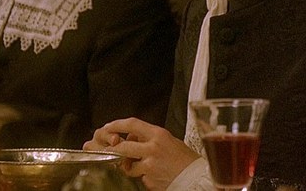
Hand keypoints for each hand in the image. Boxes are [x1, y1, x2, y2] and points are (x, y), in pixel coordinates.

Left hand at [84, 117, 199, 190]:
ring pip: (128, 165)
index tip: (107, 127)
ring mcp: (150, 165)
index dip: (116, 124)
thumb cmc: (185, 160)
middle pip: (123, 146)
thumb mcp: (169, 141)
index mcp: (158, 134)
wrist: (197, 178)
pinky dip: (142, 177)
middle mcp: (153, 148)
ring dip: (129, 167)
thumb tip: (131, 137)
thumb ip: (150, 138)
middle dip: (114, 150)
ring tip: (141, 167)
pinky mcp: (150, 180)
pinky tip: (154, 175)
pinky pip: (139, 177)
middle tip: (110, 151)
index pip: (131, 124)